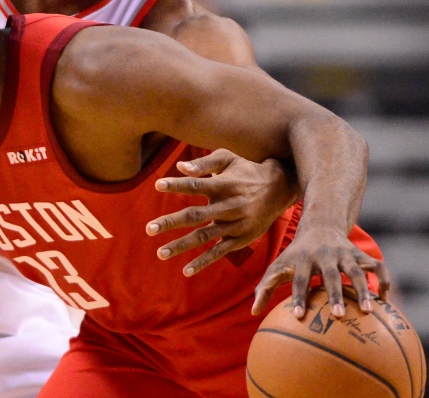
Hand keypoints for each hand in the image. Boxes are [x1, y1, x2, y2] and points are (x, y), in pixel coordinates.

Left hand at [147, 150, 299, 275]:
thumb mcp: (228, 159)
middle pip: (195, 215)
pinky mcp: (240, 239)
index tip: (157, 185)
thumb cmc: (246, 170)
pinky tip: (186, 270)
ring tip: (160, 253)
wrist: (280, 188)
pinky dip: (204, 261)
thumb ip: (204, 163)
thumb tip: (180, 167)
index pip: (196, 186)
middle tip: (149, 228)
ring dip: (182, 245)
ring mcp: (235, 225)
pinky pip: (219, 252)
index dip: (177, 185)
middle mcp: (229, 206)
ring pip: (204, 236)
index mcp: (223, 185)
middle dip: (171, 222)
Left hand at [251, 227, 390, 318]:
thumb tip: (253, 312)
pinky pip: (377, 266)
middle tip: (338, 315)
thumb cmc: (296, 254)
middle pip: (331, 275)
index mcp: (303, 259)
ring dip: (363, 290)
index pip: (300, 280)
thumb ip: (266, 287)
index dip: (299, 297)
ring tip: (368, 311)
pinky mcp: (361, 255)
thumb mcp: (279, 265)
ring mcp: (345, 254)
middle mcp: (325, 255)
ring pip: (357, 271)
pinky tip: (386, 301)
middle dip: (334, 294)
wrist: (320, 225)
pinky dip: (384, 280)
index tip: (299, 316)